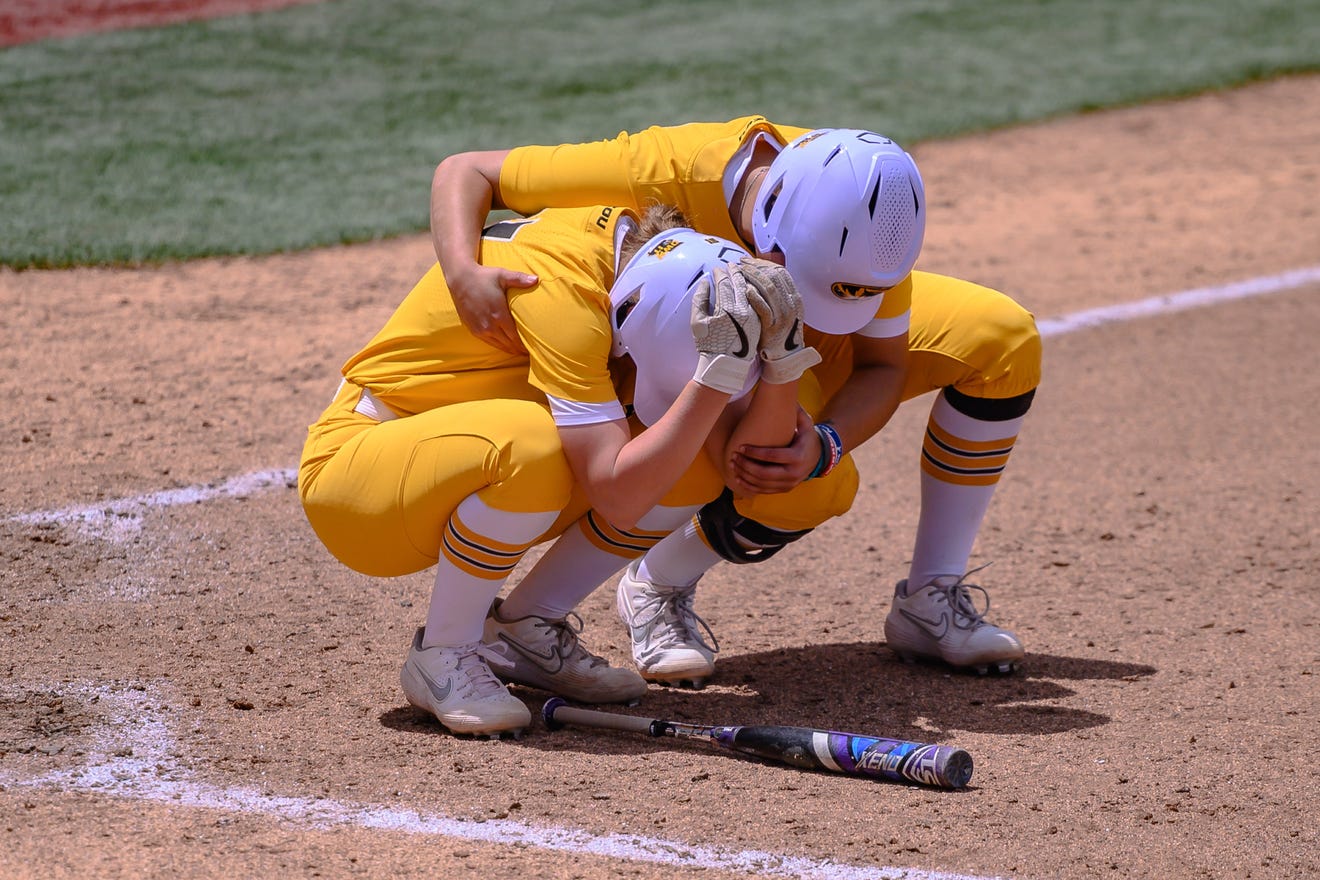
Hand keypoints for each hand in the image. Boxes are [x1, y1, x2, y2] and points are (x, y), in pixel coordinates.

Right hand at [450, 264, 537, 355]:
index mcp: (498, 314)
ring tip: (521, 352)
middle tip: (531, 353)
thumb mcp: (502, 275)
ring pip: (499, 345)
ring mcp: (480, 329)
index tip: (534, 348)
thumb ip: (520, 279)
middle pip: (509, 344)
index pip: (515, 337)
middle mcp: (489, 325)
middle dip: (520, 349)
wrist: (460, 279)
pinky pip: (489, 342)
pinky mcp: (473, 330)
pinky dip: (499, 345)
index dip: (525, 345)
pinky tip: (506, 346)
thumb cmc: (483, 276)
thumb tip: (537, 279)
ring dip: (510, 349)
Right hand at [690, 262, 760, 393]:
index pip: (724, 283)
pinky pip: (757, 299)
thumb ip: (699, 300)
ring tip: (740, 271)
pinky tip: (749, 286)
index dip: (719, 274)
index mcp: (726, 309)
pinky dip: (753, 289)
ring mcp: (752, 315)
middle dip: (734, 272)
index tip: (716, 269)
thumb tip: (705, 283)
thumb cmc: (708, 345)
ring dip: (746, 278)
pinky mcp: (758, 320)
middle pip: (740, 283)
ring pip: (751, 290)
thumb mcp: (697, 322)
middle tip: (730, 264)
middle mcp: (742, 310)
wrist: (726, 365)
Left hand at [728, 407, 819, 494]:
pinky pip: (763, 491)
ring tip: (732, 464)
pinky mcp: (784, 489)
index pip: (772, 456)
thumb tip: (786, 395)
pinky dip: (749, 486)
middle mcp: (794, 473)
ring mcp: (789, 484)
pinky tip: (738, 477)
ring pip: (761, 484)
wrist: (819, 457)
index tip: (740, 447)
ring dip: (744, 475)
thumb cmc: (807, 437)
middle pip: (764, 474)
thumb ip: (797, 411)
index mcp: (798, 456)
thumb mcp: (806, 424)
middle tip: (733, 457)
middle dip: (746, 466)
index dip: (754, 453)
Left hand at [738, 257, 820, 383]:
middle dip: (754, 267)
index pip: (779, 272)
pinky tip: (742, 289)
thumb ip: (775, 294)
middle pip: (773, 276)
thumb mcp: (782, 309)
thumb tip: (760, 273)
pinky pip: (763, 307)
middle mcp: (792, 304)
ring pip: (768, 288)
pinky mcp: (773, 327)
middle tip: (739, 263)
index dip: (762, 264)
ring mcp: (784, 315)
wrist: (783, 356)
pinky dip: (753, 296)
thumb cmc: (777, 331)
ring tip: (737, 272)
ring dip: (751, 277)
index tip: (747, 260)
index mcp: (794, 297)